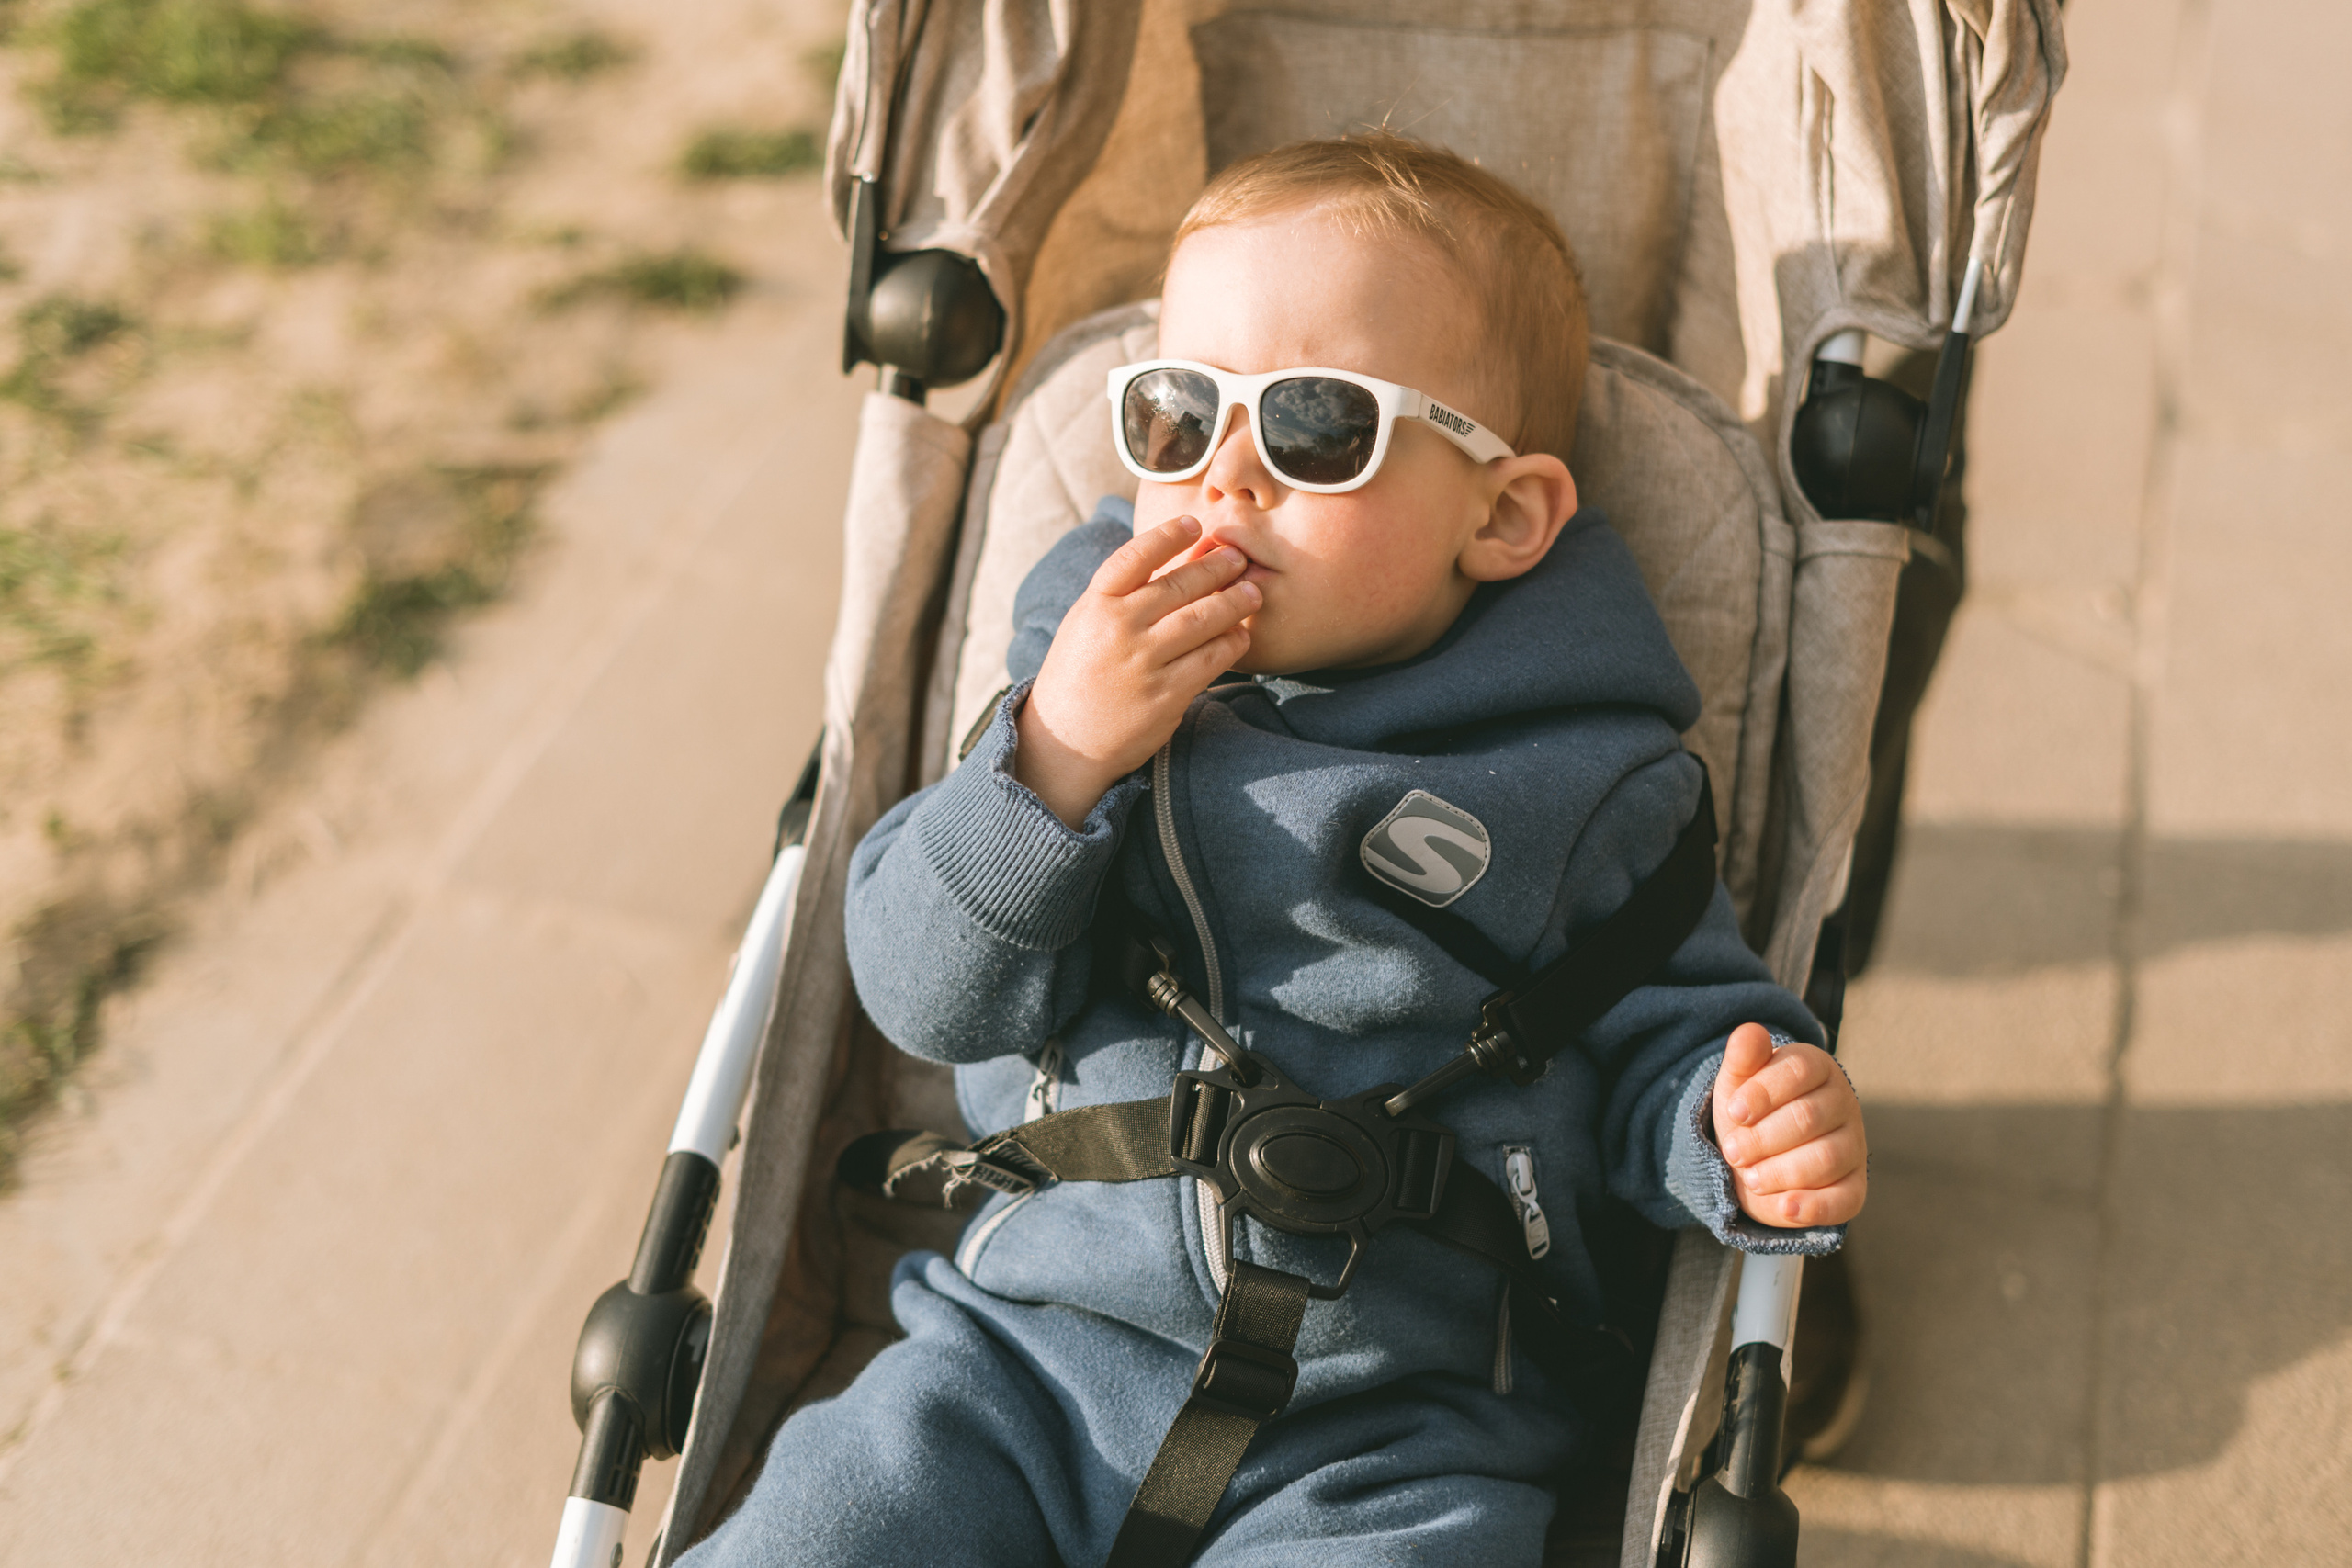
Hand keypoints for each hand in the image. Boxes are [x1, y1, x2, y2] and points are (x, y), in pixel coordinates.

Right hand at [1014, 516, 1258, 827]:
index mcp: (1095, 606)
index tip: (1193, 524)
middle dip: (1215, 567)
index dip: (1167, 535)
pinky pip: (1209, 661)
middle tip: (1237, 558)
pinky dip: (1230, 644)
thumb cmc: (1079, 675)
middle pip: (1178, 586)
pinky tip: (1241, 635)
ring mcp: (1143, 663)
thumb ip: (1121, 597)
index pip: (1135, 557)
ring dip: (1233, 602)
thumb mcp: (1085, 626)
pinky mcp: (1165, 696)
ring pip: (1201, 620)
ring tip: (1251, 592)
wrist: (1065, 742)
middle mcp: (1119, 630)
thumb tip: (1172, 562)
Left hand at [1711, 1023, 1865, 1227]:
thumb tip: (1749, 1032)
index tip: (1735, 1112)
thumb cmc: (1750, 1111)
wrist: (1755, 1155)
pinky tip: (1786, 1207)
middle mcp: (1843, 1104)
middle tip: (1733, 1151)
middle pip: (1807, 1117)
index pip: (1799, 1071)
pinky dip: (1814, 1207)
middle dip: (1762, 1138)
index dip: (1763, 1092)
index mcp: (1818, 1068)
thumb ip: (1743, 1057)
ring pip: (1825, 1159)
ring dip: (1779, 1171)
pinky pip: (1843, 1200)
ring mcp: (1853, 1146)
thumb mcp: (1738, 1082)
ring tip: (1751, 1177)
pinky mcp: (1853, 1188)